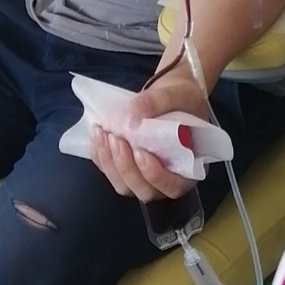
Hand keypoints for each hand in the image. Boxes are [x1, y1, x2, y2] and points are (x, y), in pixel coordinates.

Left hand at [89, 70, 208, 202]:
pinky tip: (96, 136)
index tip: (140, 152)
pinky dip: (100, 157)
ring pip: (124, 186)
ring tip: (101, 133)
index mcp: (188, 167)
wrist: (169, 95)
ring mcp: (144, 176)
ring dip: (109, 163)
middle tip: (115, 138)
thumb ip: (159, 101)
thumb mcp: (179, 93)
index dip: (155, 175)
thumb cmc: (183, 99)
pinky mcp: (126, 167)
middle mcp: (167, 178)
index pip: (173, 187)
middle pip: (144, 191)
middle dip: (126, 167)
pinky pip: (110, 172)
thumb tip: (133, 114)